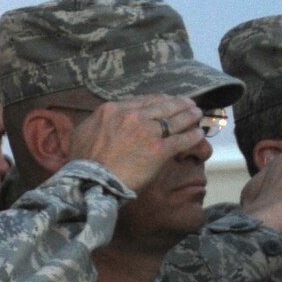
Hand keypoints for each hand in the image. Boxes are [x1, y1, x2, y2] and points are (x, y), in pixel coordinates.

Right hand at [69, 96, 206, 193]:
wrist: (91, 181)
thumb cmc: (81, 162)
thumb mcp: (82, 133)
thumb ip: (95, 123)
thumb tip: (101, 123)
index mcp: (112, 109)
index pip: (142, 100)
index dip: (157, 100)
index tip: (165, 102)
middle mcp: (132, 115)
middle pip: (162, 106)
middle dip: (178, 104)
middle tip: (188, 104)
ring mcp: (148, 131)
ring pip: (175, 119)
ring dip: (189, 115)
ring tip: (197, 114)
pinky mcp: (159, 149)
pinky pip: (182, 139)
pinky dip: (192, 135)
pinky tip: (199, 134)